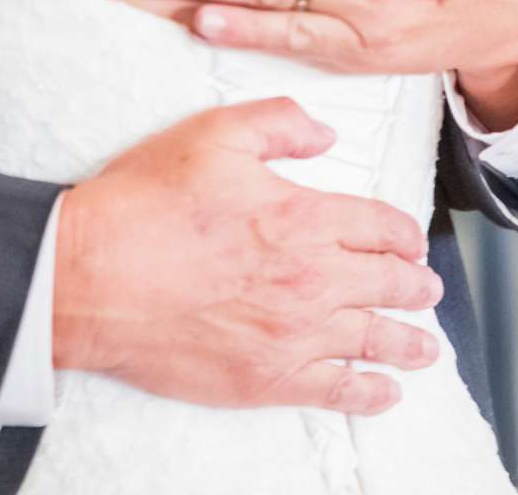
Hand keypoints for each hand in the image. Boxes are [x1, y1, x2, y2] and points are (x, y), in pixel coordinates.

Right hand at [53, 97, 443, 414]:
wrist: (92, 276)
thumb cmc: (144, 205)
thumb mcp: (213, 135)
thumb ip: (278, 125)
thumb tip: (324, 134)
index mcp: (304, 218)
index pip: (380, 227)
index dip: (401, 234)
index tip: (408, 242)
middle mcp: (313, 279)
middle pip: (388, 284)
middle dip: (414, 285)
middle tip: (425, 288)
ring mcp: (294, 335)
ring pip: (374, 340)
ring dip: (408, 342)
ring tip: (425, 346)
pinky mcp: (267, 379)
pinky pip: (338, 391)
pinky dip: (370, 392)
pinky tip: (383, 391)